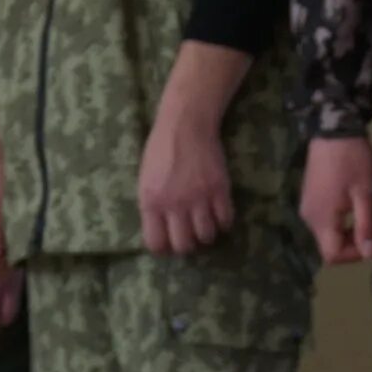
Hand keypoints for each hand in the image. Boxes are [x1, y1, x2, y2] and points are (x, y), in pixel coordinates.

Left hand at [139, 99, 236, 256]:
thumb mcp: (146, 180)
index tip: (169, 242)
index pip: (156, 243)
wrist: (186, 124)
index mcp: (151, 202)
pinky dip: (224, 221)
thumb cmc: (161, 149)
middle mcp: (174, 204)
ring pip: (206, 236)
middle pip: (184, 245)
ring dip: (207, 234)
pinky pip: (226, 219)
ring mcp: (198, 197)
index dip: (164, 248)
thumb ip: (152, 205)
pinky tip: (220, 214)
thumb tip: (160, 229)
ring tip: (206, 224)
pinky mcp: (219, 189)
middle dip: (187, 244)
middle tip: (190, 235)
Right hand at [301, 137, 371, 264]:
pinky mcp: (309, 198)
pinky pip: (325, 220)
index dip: (354, 255)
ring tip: (365, 213)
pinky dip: (340, 221)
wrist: (332, 128)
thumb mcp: (365, 192)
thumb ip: (366, 225)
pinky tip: (352, 203)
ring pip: (328, 234)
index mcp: (322, 219)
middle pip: (329, 246)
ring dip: (348, 231)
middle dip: (353, 244)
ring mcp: (307, 207)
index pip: (332, 255)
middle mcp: (309, 218)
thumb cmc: (352, 159)